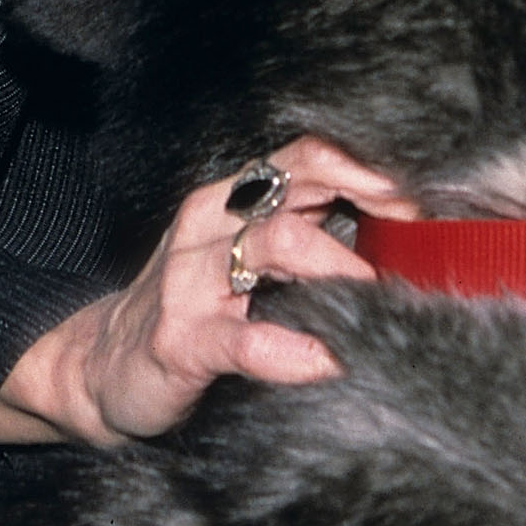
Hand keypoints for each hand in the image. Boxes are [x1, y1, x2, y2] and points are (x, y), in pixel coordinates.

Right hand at [0, 137, 411, 447]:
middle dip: (371, 203)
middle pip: (300, 183)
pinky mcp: (180, 339)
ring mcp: (192, 278)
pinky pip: (247, 339)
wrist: (99, 370)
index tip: (426, 202)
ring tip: (387, 301)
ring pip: (279, 243)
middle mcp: (211, 222)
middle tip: (421, 242)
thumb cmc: (193, 308)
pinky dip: (297, 351)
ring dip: (345, 269)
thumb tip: (402, 230)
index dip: (374, 169)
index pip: (311, 155)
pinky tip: (331, 362)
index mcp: (233, 199)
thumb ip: (308, 233)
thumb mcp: (246, 258)